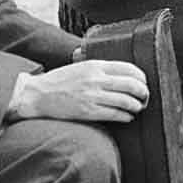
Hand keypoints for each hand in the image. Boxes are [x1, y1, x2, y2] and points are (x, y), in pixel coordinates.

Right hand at [7, 61, 148, 123]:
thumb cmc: (59, 80)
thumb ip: (101, 68)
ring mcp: (92, 96)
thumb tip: (122, 73)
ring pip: (125, 101)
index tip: (144, 82)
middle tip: (146, 96)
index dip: (141, 77)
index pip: (129, 68)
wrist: (36, 95)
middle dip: (143, 92)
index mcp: (96, 65)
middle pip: (131, 84)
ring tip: (138, 108)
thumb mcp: (81, 66)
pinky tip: (128, 117)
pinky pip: (114, 114)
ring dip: (136, 106)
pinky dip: (125, 116)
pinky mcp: (87, 111)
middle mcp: (96, 79)